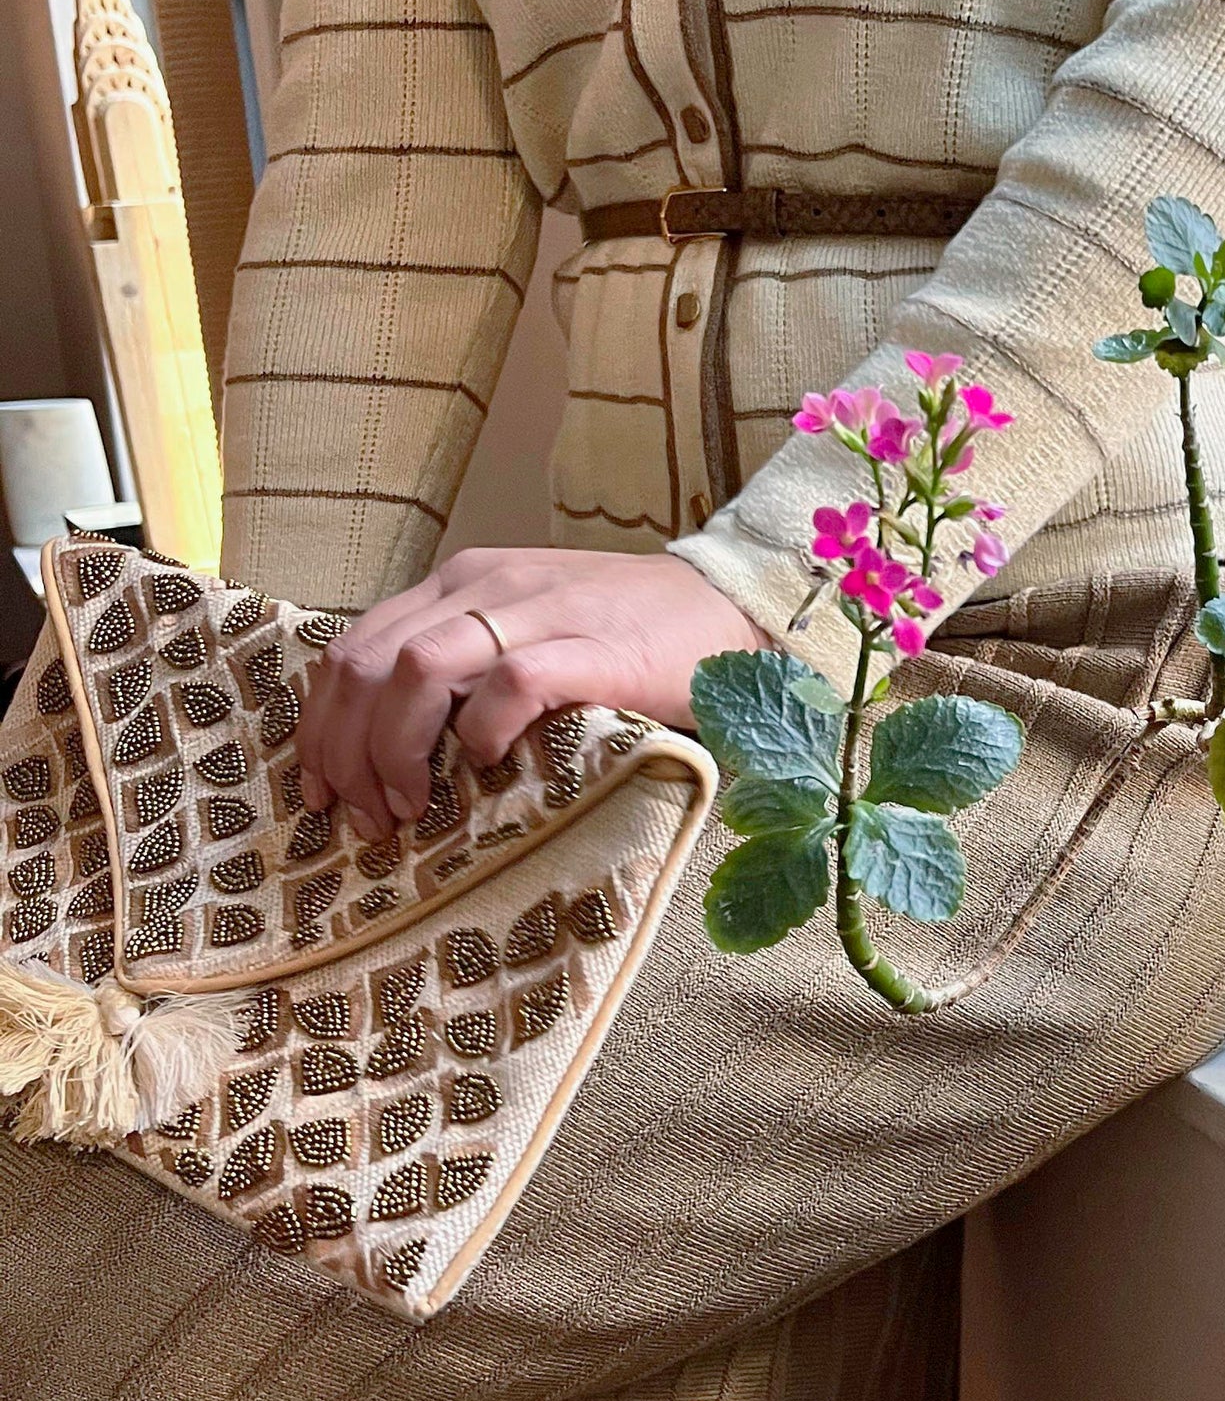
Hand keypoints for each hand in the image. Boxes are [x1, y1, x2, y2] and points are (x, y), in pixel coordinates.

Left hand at [296, 548, 767, 838]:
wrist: (728, 608)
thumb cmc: (626, 637)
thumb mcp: (524, 632)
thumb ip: (463, 666)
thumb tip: (389, 746)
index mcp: (460, 583)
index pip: (353, 647)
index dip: (321, 727)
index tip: (321, 792)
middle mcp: (485, 585)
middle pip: (366, 662)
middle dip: (344, 751)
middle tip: (362, 817)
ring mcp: (537, 611)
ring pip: (416, 670)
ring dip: (394, 751)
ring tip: (410, 808)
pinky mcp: (590, 647)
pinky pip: (509, 683)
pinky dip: (481, 730)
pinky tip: (487, 766)